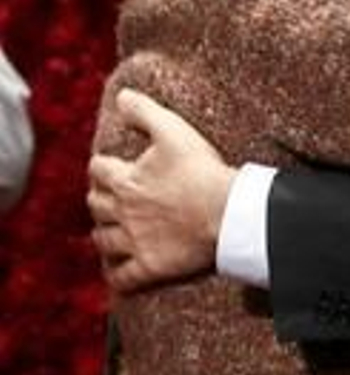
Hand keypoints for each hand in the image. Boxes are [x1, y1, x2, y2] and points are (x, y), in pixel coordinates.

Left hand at [87, 89, 236, 293]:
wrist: (228, 212)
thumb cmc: (203, 171)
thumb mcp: (175, 131)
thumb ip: (145, 112)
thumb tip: (122, 97)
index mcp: (125, 180)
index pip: (98, 169)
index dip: (103, 166)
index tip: (110, 166)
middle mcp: (122, 212)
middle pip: (96, 205)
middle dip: (100, 199)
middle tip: (111, 197)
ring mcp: (134, 242)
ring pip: (103, 241)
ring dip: (104, 235)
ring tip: (111, 231)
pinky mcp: (150, 266)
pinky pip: (123, 277)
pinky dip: (117, 275)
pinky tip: (118, 273)